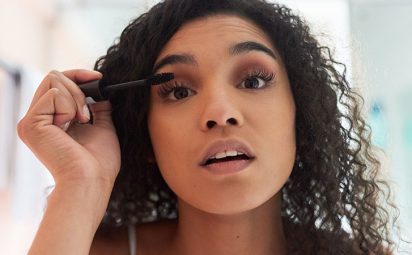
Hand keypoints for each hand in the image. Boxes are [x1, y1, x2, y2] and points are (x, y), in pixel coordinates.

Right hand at [17, 69, 120, 187]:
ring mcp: (32, 121)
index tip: (99, 78)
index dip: (78, 76)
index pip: (58, 84)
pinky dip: (70, 106)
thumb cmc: (98, 162)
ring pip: (53, 80)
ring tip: (82, 121)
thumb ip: (98, 107)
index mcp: (52, 120)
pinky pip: (54, 94)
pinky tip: (73, 123)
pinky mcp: (31, 124)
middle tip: (88, 114)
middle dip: (79, 88)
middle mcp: (38, 119)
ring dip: (76, 98)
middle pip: (54, 77)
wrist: (91, 180)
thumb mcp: (102, 126)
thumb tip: (100, 91)